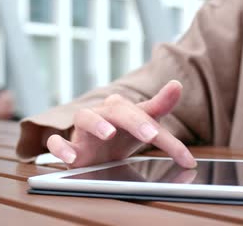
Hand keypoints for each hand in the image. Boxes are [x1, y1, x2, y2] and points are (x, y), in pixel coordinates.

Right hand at [46, 80, 196, 168]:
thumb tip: (177, 83)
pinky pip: (57, 142)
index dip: (169, 140)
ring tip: (109, 133)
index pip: (147, 118)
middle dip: (135, 122)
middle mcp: (103, 114)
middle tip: (151, 135)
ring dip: (97, 124)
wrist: (95, 153)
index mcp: (123, 108)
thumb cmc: (122, 134)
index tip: (186, 158)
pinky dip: (61, 147)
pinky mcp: (70, 145)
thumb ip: (160, 105)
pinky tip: (72, 157)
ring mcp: (83, 129)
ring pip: (85, 118)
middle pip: (117, 110)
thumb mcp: (144, 123)